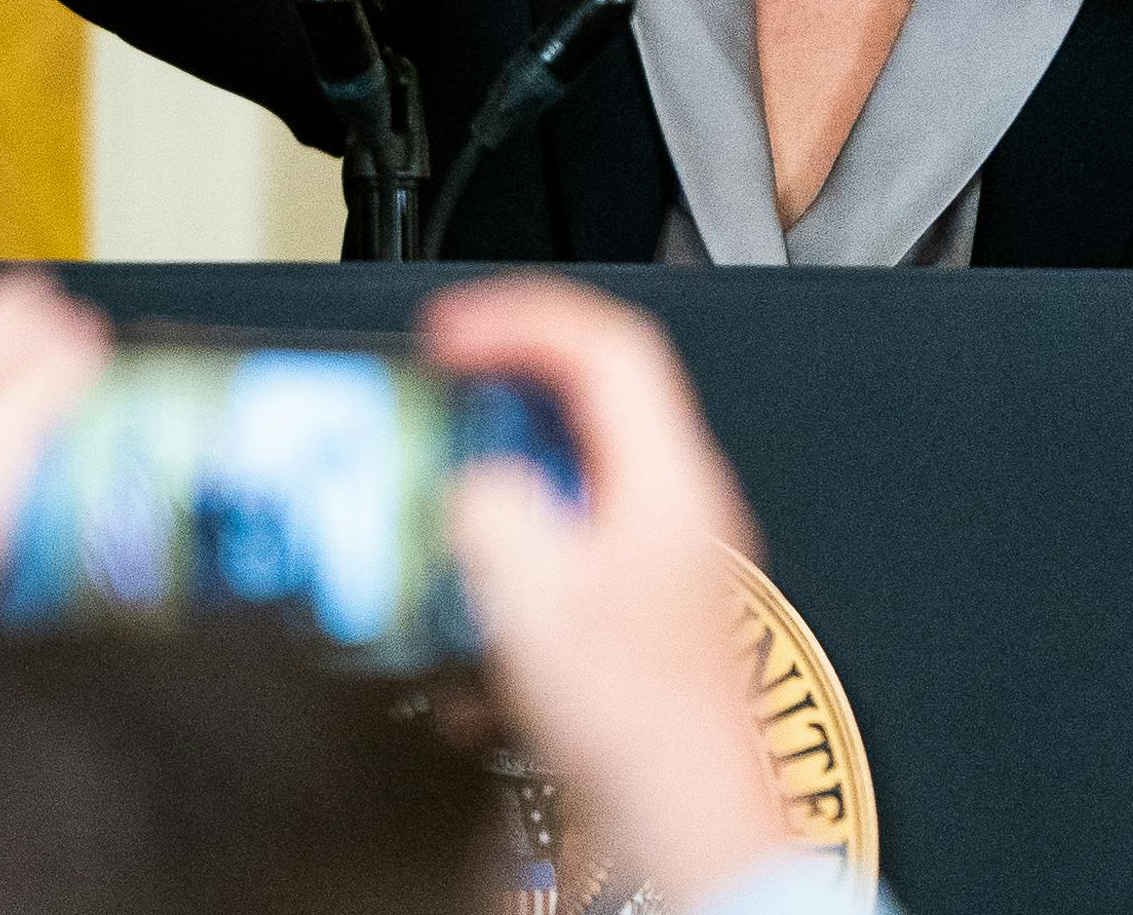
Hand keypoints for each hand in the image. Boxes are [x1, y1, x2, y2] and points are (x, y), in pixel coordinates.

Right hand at [426, 276, 794, 908]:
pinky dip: (523, 518)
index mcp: (668, 481)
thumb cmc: (638, 724)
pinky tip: (488, 564)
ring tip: (454, 470)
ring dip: (510, 454)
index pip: (606, 345)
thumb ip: (492, 510)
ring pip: (584, 458)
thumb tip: (474, 480)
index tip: (455, 330)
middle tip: (449, 378)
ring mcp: (670, 550)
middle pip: (597, 391)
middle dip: (508, 376)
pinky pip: (580, 518)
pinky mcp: (648, 599)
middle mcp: (681, 504)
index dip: (521, 317)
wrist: (683, 816)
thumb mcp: (535, 596)